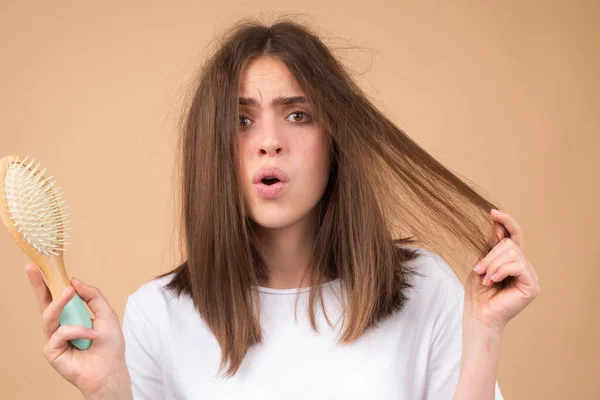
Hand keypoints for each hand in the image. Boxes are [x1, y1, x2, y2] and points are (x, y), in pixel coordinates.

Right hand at [25, 264, 131, 397]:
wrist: (110, 369)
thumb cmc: (109, 345)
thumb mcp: (105, 313)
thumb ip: (92, 296)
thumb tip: (74, 281)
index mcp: (71, 316)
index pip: (56, 296)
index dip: (46, 282)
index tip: (38, 265)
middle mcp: (59, 325)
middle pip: (43, 303)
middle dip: (37, 285)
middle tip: (32, 268)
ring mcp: (53, 338)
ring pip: (49, 315)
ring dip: (61, 302)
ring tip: (71, 292)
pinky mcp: (51, 351)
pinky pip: (60, 332)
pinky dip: (78, 331)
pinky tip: (91, 336)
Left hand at [465, 209, 540, 331]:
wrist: (479, 314)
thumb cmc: (479, 292)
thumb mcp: (482, 263)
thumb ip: (492, 246)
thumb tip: (498, 224)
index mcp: (512, 260)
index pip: (515, 235)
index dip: (506, 221)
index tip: (493, 212)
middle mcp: (524, 266)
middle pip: (510, 244)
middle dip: (490, 255)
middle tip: (478, 270)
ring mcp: (530, 275)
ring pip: (512, 254)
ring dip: (493, 265)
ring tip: (486, 278)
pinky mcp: (532, 285)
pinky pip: (518, 266)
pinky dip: (501, 271)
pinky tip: (493, 281)